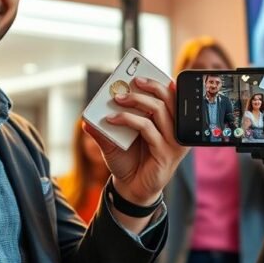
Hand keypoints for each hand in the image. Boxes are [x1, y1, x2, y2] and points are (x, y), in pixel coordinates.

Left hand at [83, 77, 187, 207]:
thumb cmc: (128, 162)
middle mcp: (176, 131)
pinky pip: (148, 129)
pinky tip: (112, 119)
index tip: (144, 73)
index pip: (172, 97)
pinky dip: (129, 120)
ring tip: (117, 98)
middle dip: (150, 86)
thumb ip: (104, 128)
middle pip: (169, 99)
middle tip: (131, 81)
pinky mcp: (165, 153)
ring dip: (137, 100)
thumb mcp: (114, 142)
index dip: (161, 83)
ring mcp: (173, 142)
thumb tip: (88, 115)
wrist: (131, 189)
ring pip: (159, 110)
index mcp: (170, 123)